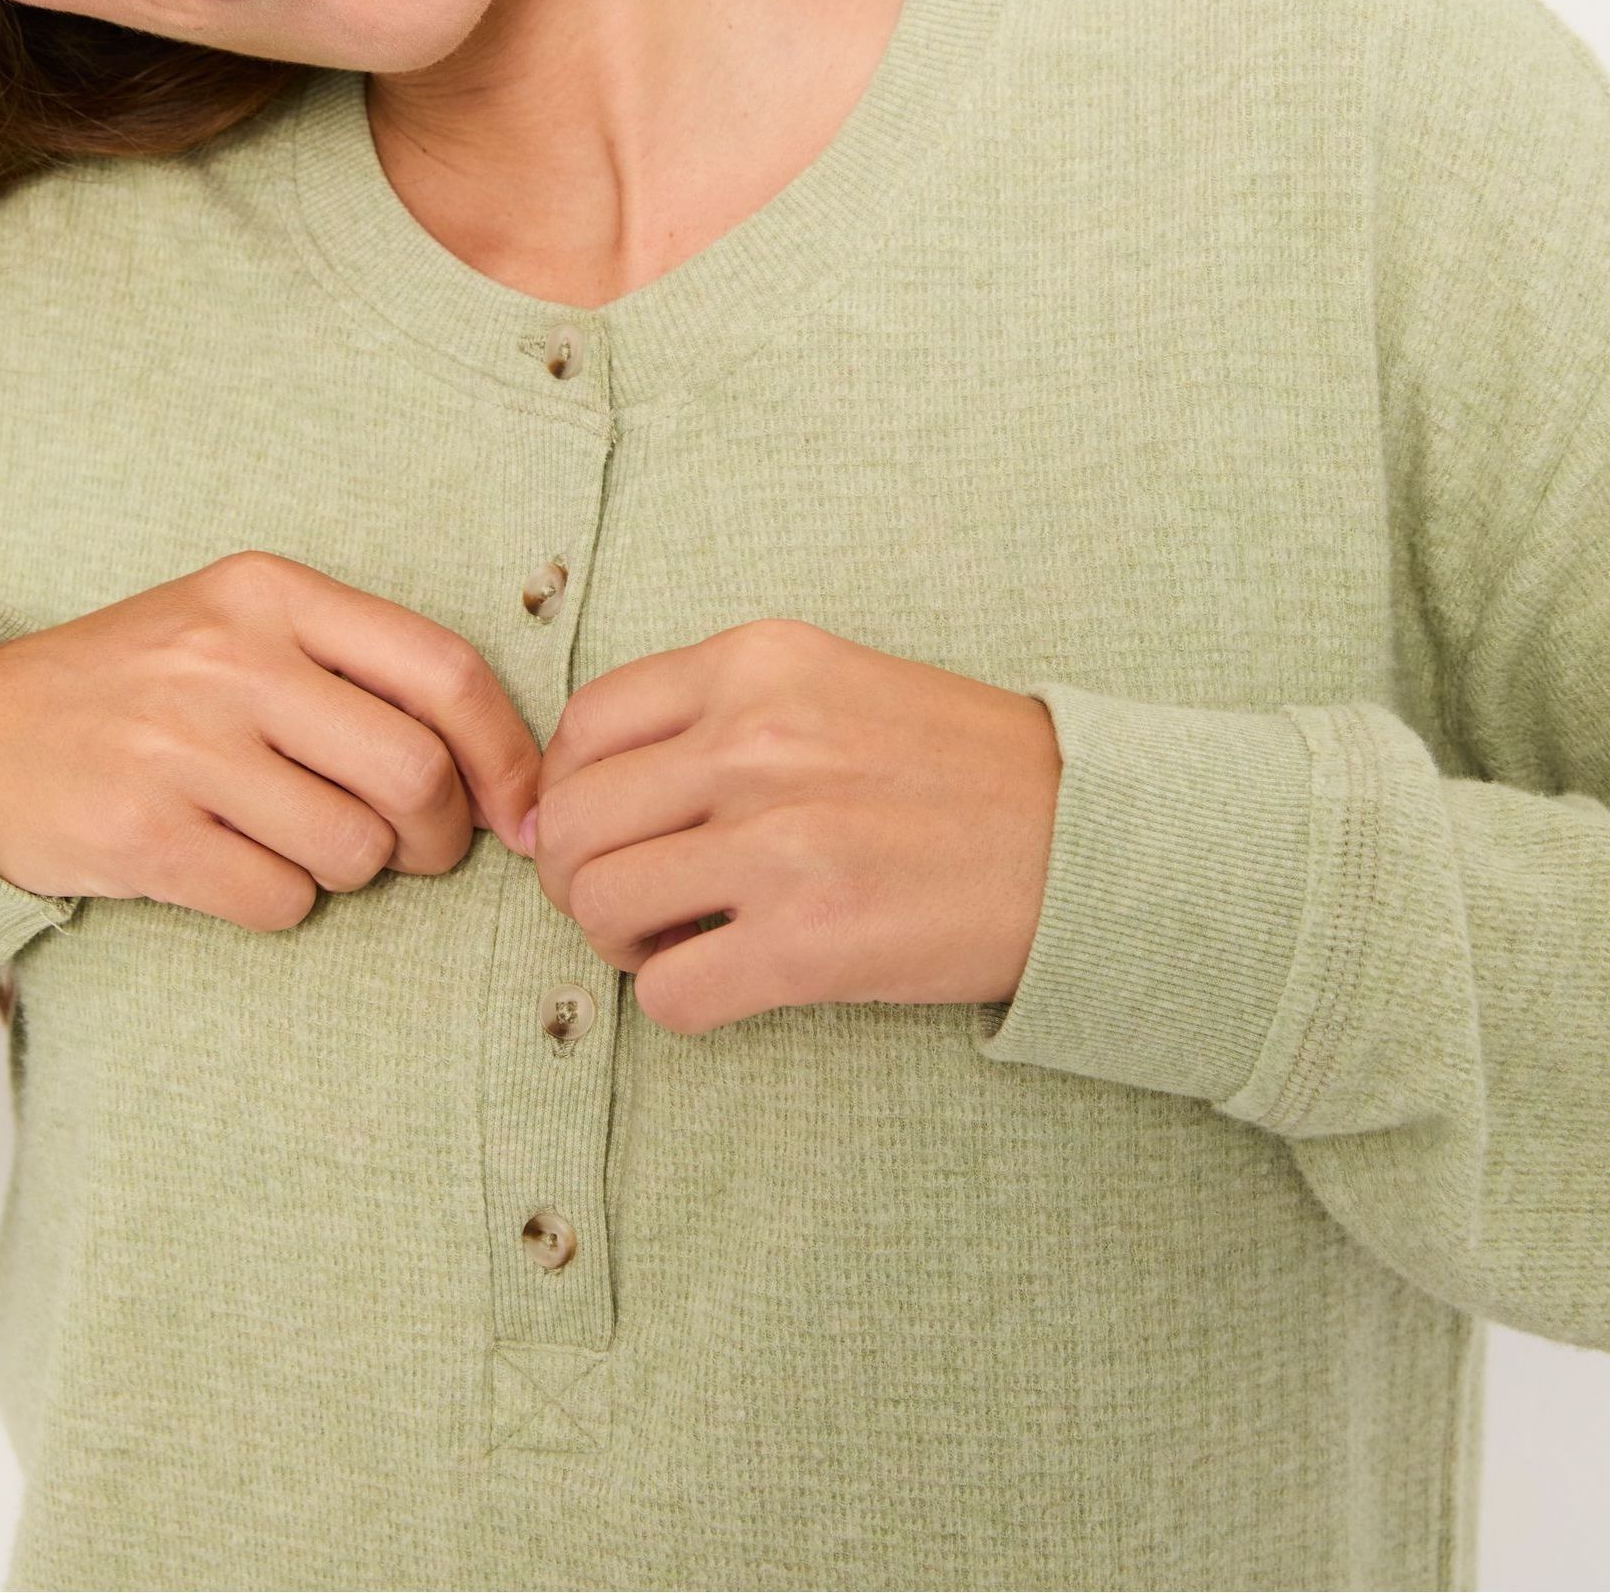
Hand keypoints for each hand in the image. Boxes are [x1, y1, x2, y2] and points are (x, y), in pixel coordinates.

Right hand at [0, 550, 540, 931]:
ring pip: (354, 846)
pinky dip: (284, 901)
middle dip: (442, 834)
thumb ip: (361, 671)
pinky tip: (240, 866)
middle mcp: (230, 659)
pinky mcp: (142, 834)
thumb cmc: (143, 687)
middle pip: (414, 771)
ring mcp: (180, 746)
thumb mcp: (241, 629)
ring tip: (307, 843)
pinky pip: (280, 898)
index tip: (525, 811)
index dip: (508, 753)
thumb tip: (507, 776)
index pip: (443, 670)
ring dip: (355, 871)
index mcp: (272, 592)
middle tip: (421, 849)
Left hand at [519, 618, 1060, 1034]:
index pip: (583, 728)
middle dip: (580, 876)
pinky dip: (678, 1000)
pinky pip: (666, 995)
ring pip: (599, 906)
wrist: (1091, 840)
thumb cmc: (962, 768)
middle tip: (632, 900)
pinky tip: (728, 977)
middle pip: (571, 822)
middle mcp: (754, 739)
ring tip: (680, 938)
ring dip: (623, 940)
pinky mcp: (807, 942)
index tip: (604, 829)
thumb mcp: (834, 682)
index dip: (571, 793)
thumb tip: (590, 791)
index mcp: (756, 663)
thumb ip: (717, 713)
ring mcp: (778, 841)